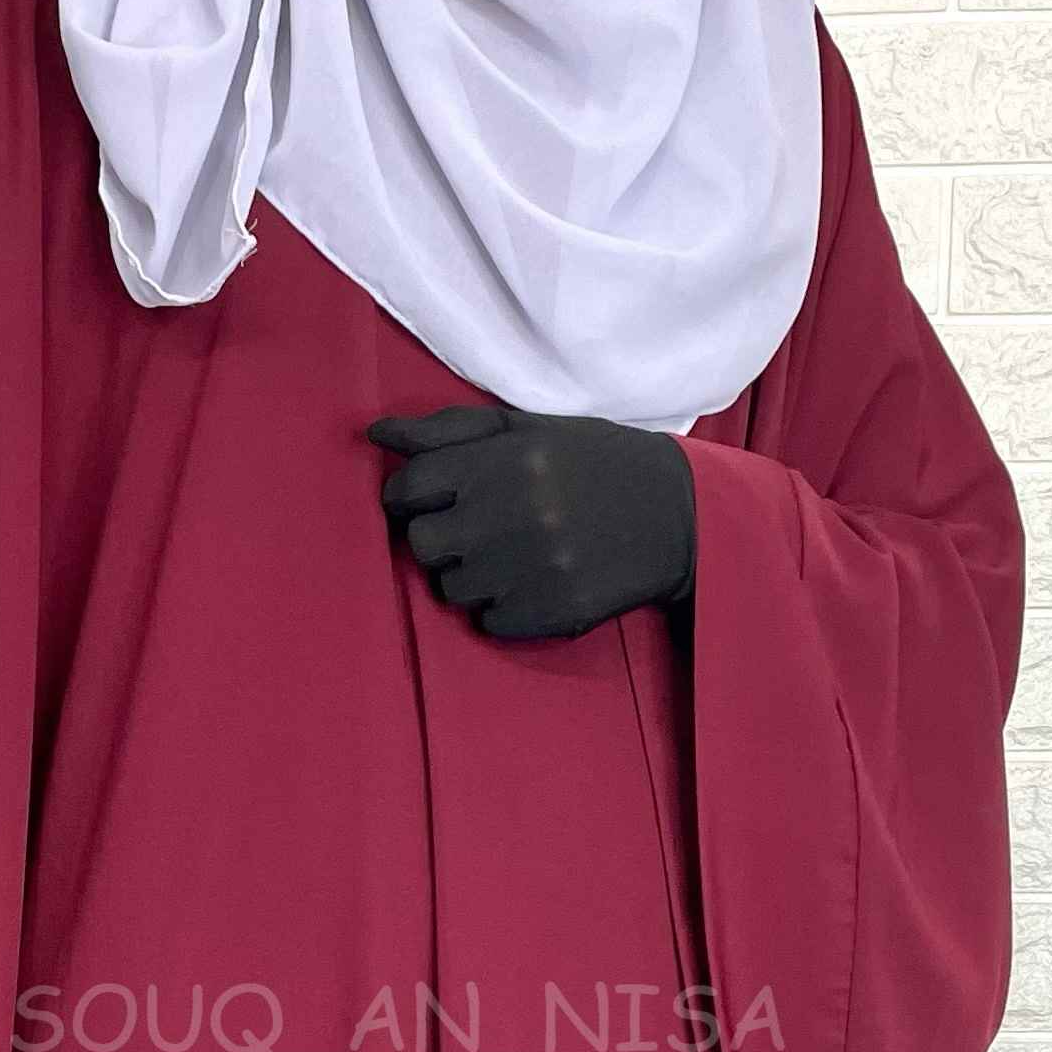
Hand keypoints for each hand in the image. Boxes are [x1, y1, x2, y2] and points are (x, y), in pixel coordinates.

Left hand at [368, 405, 695, 641]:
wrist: (675, 516)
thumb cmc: (592, 463)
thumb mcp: (527, 429)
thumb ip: (449, 431)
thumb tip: (376, 434)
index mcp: (504, 459)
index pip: (410, 487)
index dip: (407, 496)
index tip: (426, 501)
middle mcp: (513, 513)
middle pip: (423, 545)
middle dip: (439, 538)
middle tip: (474, 530)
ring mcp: (531, 568)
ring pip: (452, 589)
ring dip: (471, 574)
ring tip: (513, 554)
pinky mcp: (550, 612)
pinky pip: (487, 622)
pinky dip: (502, 607)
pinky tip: (534, 581)